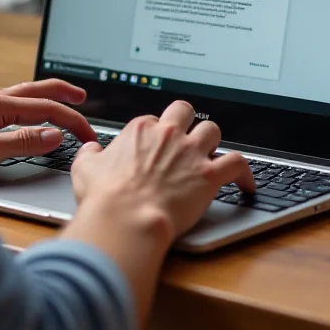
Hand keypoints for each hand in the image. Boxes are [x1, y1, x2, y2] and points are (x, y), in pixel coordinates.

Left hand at [0, 80, 95, 176]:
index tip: (87, 133)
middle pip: (35, 91)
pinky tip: (28, 114)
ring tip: (62, 101)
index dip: (70, 120)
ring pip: (23, 97)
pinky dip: (29, 107)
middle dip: (61, 93)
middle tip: (83, 98)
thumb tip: (55, 135)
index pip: (44, 108)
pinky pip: (11, 106)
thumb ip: (23, 142)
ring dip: (45, 98)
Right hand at [71, 100, 254, 243]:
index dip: (154, 134)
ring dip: (211, 141)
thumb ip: (89, 154)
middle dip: (186, 121)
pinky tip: (245, 181)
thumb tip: (91, 150)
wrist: (126, 219)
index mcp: (140, 130)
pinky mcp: (209, 175)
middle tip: (185, 137)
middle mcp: (168, 135)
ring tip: (210, 153)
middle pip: (185, 111)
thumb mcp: (84, 168)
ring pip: (212, 130)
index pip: (153, 120)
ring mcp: (191, 153)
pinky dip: (243, 171)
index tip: (155, 147)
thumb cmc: (105, 197)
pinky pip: (237, 162)